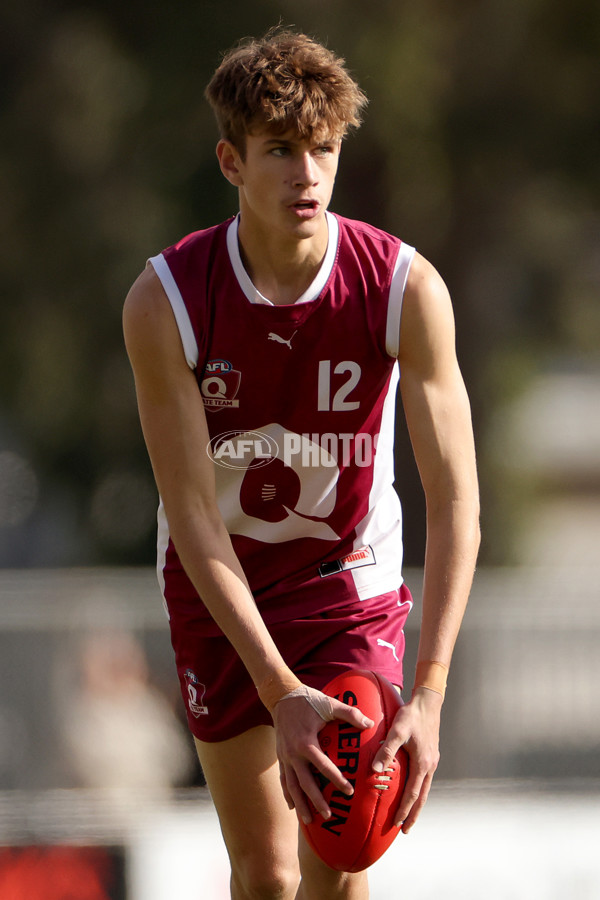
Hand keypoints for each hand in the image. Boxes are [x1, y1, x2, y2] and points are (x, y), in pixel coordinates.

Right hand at [272, 686, 372, 825]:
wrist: (282, 696)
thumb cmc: (308, 700)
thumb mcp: (329, 703)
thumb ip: (349, 713)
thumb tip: (370, 723)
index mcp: (306, 742)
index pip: (323, 766)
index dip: (336, 779)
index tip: (349, 791)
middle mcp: (293, 753)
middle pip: (305, 783)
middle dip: (316, 801)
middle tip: (329, 815)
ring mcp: (285, 757)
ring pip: (292, 786)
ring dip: (301, 804)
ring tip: (309, 821)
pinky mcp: (280, 756)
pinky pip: (283, 779)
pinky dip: (288, 794)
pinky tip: (293, 808)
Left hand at [372, 687, 441, 832]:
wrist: (428, 703)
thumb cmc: (411, 716)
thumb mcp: (397, 731)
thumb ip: (387, 750)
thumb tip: (375, 770)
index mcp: (422, 764)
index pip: (412, 794)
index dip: (404, 810)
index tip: (396, 824)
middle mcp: (429, 765)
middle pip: (421, 797)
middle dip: (413, 814)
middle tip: (405, 830)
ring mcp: (432, 760)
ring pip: (424, 789)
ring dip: (417, 804)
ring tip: (409, 815)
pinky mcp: (430, 755)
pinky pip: (424, 779)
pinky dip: (418, 790)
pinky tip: (412, 789)